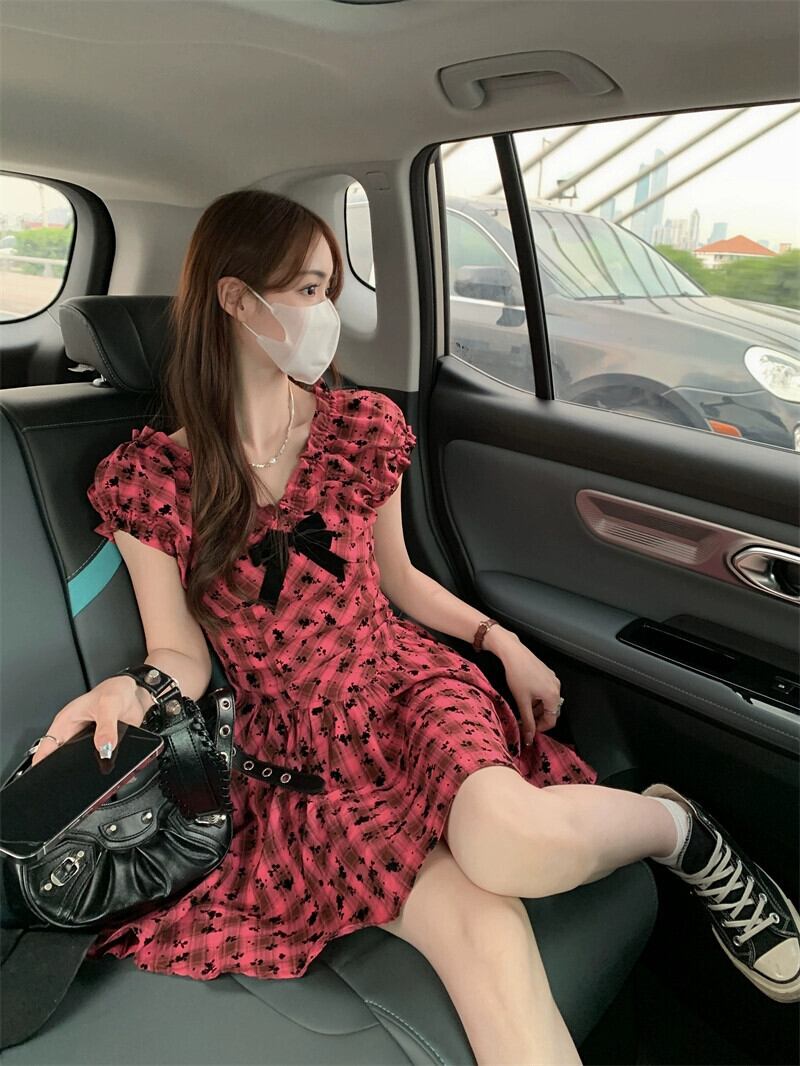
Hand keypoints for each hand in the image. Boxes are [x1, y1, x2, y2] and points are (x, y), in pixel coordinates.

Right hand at [30, 676, 149, 766]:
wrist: (135, 694)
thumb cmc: (115, 690)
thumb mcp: (108, 704)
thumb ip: (106, 726)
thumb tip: (104, 747)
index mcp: (65, 723)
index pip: (45, 749)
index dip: (42, 765)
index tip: (47, 777)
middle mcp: (75, 735)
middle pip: (63, 761)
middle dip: (69, 771)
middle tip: (79, 776)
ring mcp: (89, 743)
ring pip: (84, 764)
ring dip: (91, 770)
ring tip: (101, 771)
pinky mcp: (104, 748)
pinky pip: (102, 763)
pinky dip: (107, 767)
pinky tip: (114, 768)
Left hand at [498, 641, 561, 745]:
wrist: (513, 653)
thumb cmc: (518, 674)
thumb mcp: (522, 701)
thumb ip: (527, 721)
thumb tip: (529, 737)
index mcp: (553, 696)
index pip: (552, 720)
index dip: (540, 728)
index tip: (529, 730)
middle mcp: (556, 687)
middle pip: (551, 711)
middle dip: (538, 718)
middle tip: (525, 720)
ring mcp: (552, 679)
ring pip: (547, 701)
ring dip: (537, 708)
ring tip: (523, 707)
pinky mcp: (547, 673)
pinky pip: (545, 691)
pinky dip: (537, 698)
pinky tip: (526, 696)